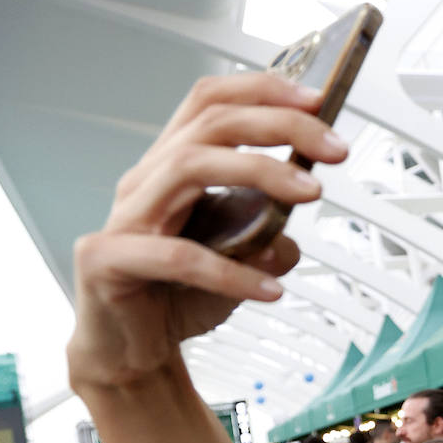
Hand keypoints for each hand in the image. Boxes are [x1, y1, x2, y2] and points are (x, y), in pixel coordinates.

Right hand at [67, 73, 347, 390]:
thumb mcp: (243, 263)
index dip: (261, 90)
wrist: (130, 352)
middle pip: (211, 124)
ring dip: (261, 172)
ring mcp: (124, 218)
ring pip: (190, 166)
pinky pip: (176, 256)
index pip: (210, 103)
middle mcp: (145, 182)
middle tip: (335, 149)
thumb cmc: (179, 297)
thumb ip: (270, 239)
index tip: (317, 100)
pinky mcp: (107, 260)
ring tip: (311, 194)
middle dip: (280, 125)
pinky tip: (270, 289)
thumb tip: (291, 237)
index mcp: (172, 167)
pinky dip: (231, 272)